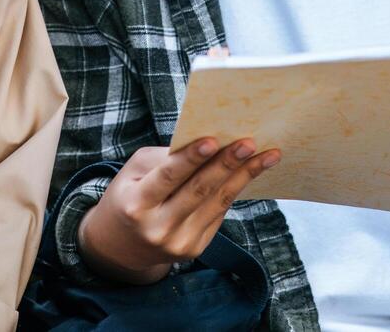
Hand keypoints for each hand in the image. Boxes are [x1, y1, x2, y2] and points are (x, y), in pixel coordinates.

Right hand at [79, 138, 280, 284]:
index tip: (213, 139)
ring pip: (217, 203)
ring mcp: (179, 243)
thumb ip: (167, 159)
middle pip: (199, 191)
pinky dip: (234, 191)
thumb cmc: (129, 195)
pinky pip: (218, 214)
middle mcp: (158, 228)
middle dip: (227, 165)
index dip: (191, 159)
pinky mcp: (195, 250)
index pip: (168, 177)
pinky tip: (250, 173)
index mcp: (137, 204)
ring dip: (244, 177)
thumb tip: (209, 144)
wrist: (121, 246)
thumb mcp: (135, 171)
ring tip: (267, 156)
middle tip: (250, 144)